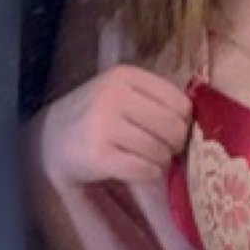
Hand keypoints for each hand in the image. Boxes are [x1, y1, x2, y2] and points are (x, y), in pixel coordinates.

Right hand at [36, 62, 192, 193]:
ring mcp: (104, 124)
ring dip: (159, 162)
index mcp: (125, 75)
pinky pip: (145, 170)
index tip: (169, 130)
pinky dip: (147, 174)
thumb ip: (155, 100)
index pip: (180, 102)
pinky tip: (135, 169)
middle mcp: (114, 95)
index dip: (183, 122)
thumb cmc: (96, 118)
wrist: (51, 141)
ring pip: (160, 151)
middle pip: (174, 127)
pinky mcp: (99, 154)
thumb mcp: (121, 94)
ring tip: (143, 158)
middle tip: (162, 149)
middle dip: (174, 144)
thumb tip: (199, 124)